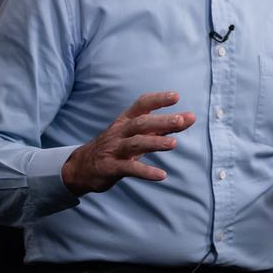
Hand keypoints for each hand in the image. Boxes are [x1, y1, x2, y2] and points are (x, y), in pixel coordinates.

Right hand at [61, 92, 194, 195]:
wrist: (82, 167)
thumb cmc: (118, 145)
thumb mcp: (138, 133)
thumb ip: (164, 126)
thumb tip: (191, 117)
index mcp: (126, 120)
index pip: (141, 104)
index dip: (158, 99)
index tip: (176, 96)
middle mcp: (120, 132)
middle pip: (141, 123)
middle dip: (161, 121)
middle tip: (181, 120)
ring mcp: (114, 150)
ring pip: (135, 144)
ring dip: (155, 142)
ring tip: (174, 144)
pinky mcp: (111, 168)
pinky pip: (130, 169)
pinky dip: (146, 172)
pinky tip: (161, 175)